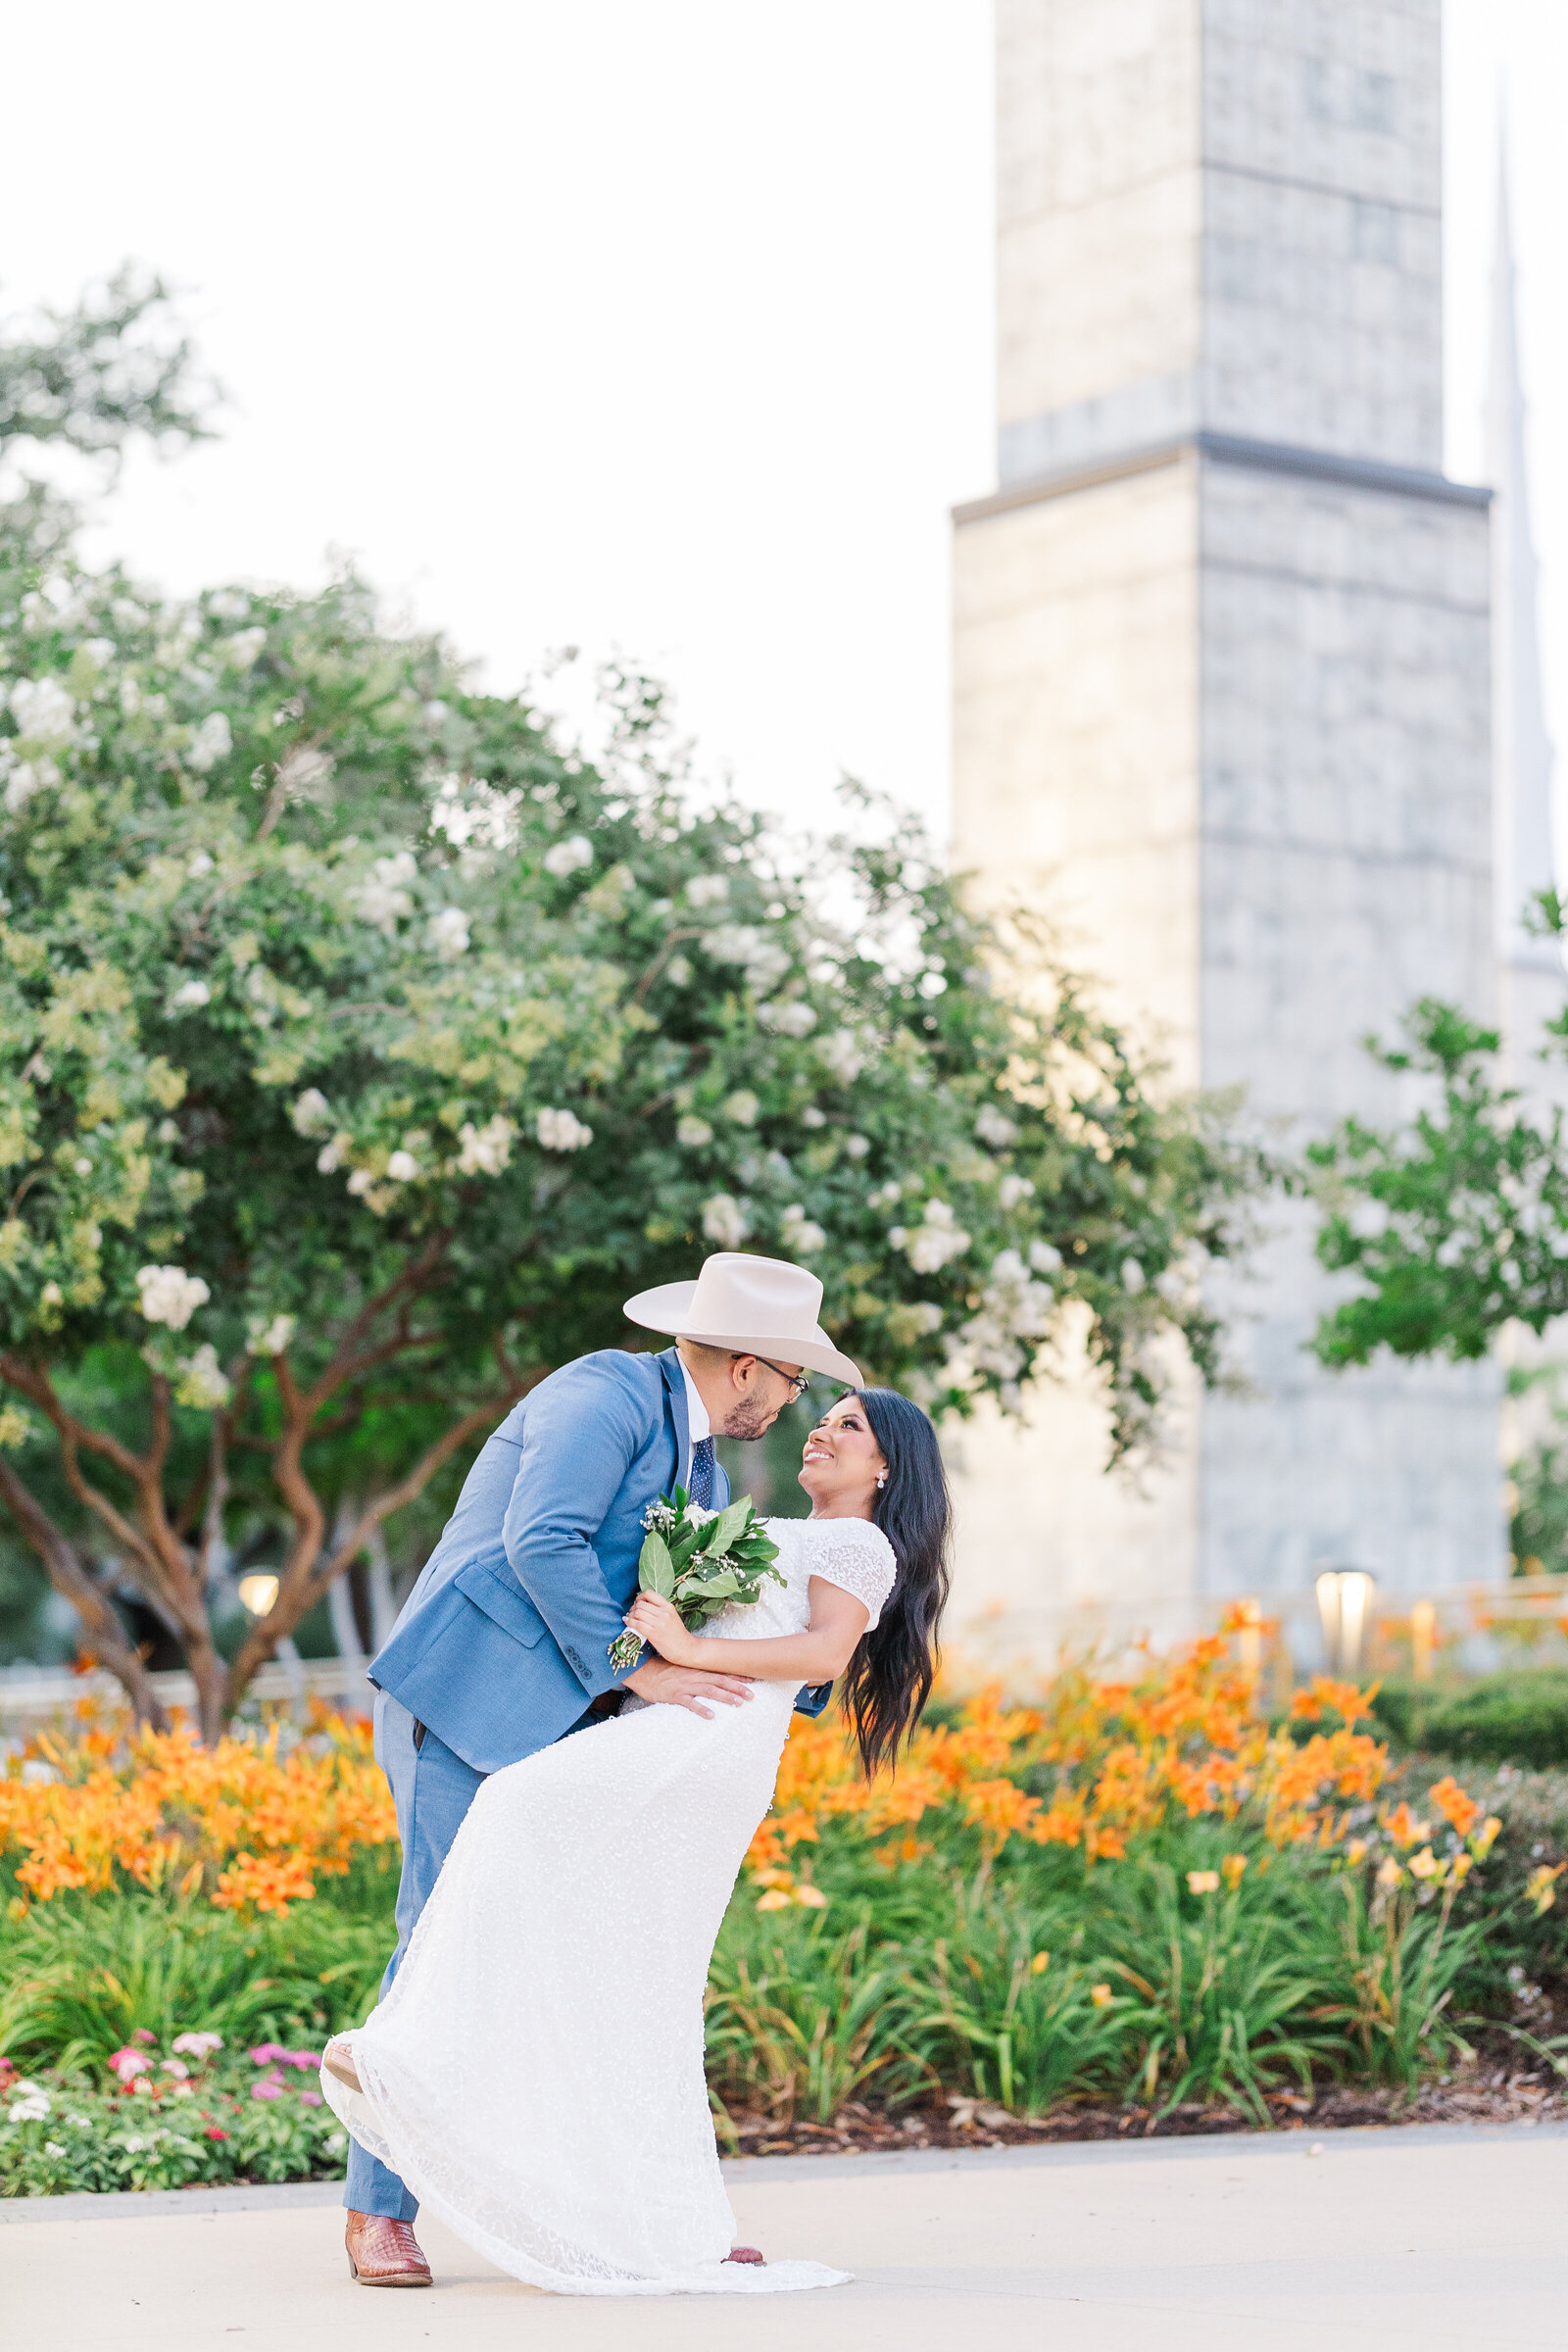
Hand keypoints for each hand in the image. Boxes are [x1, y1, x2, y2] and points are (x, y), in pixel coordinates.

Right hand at [623, 1655, 754, 1718]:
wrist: (643, 1671)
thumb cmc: (663, 1670)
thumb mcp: (683, 1668)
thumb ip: (697, 1672)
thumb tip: (712, 1676)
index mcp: (697, 1669)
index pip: (721, 1671)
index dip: (737, 1675)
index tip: (753, 1679)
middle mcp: (694, 1676)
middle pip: (720, 1681)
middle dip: (737, 1687)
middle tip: (752, 1695)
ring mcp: (685, 1685)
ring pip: (709, 1691)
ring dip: (725, 1697)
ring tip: (738, 1703)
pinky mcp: (675, 1695)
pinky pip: (690, 1703)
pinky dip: (701, 1708)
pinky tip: (711, 1715)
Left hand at [625, 1591, 699, 1665]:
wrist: (686, 1648)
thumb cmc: (677, 1634)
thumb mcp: (672, 1616)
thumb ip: (659, 1609)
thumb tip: (641, 1606)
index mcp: (668, 1606)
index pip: (649, 1593)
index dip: (639, 1597)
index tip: (637, 1602)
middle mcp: (664, 1612)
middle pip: (641, 1604)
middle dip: (633, 1608)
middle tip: (632, 1613)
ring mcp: (659, 1623)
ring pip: (637, 1613)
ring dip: (630, 1615)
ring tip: (630, 1618)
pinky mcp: (654, 1634)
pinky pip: (637, 1624)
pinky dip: (629, 1622)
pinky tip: (628, 1623)